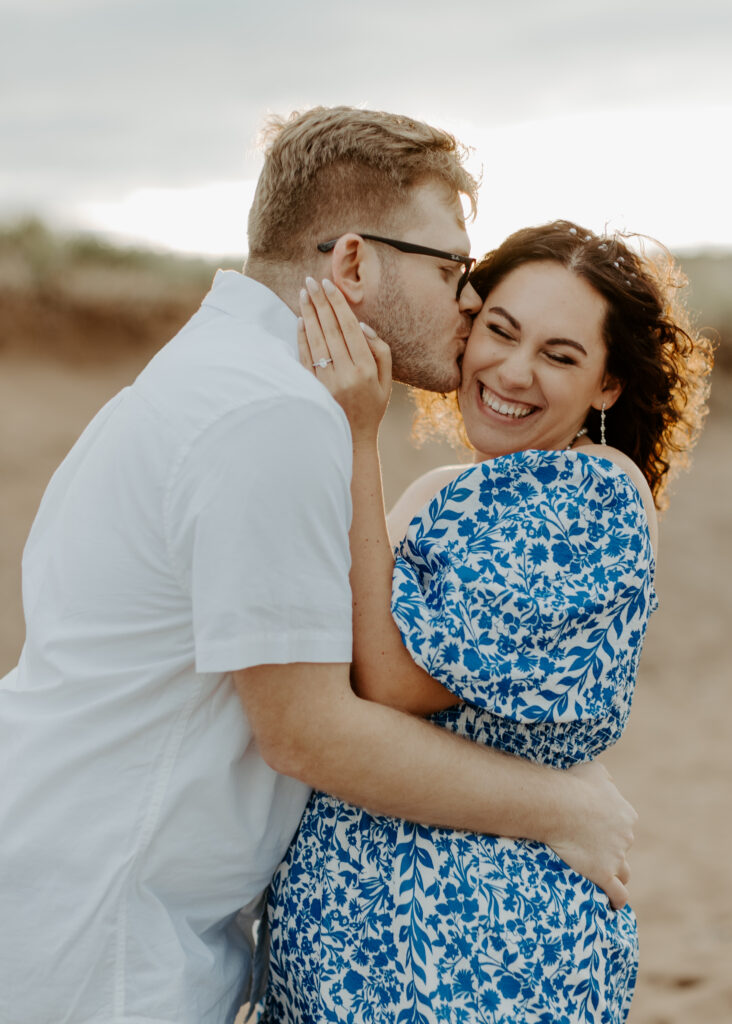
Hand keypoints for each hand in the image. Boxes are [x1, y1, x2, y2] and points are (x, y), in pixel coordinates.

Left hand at [298, 277, 390, 441]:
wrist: (352, 440)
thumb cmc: (372, 407)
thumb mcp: (387, 381)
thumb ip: (380, 351)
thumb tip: (361, 325)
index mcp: (366, 369)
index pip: (348, 328)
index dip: (337, 304)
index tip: (328, 286)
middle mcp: (345, 374)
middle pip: (329, 330)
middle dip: (319, 303)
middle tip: (310, 282)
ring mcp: (326, 383)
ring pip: (315, 341)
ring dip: (308, 315)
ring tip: (303, 294)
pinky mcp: (312, 389)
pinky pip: (305, 358)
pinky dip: (301, 338)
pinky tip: (300, 321)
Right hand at [545, 760, 637, 909]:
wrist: (559, 804)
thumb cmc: (572, 784)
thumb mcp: (594, 770)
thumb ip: (605, 779)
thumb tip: (606, 784)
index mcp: (626, 814)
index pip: (624, 826)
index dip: (609, 829)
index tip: (593, 830)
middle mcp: (626, 837)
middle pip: (622, 849)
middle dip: (610, 851)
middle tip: (587, 850)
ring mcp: (616, 857)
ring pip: (624, 873)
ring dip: (615, 875)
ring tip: (602, 879)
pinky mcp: (604, 874)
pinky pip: (618, 894)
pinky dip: (616, 900)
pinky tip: (609, 905)